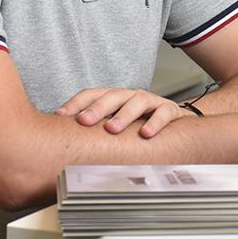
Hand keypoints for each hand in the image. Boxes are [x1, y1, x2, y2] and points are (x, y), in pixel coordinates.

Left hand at [56, 87, 188, 137]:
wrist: (176, 127)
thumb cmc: (139, 127)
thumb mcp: (116, 127)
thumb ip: (95, 131)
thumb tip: (62, 144)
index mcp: (114, 98)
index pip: (92, 94)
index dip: (76, 103)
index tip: (60, 116)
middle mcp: (130, 96)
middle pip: (112, 96)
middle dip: (97, 108)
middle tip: (83, 121)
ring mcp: (150, 102)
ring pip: (136, 101)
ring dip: (123, 114)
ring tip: (112, 129)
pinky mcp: (169, 110)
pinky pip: (163, 113)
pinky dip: (155, 122)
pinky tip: (146, 134)